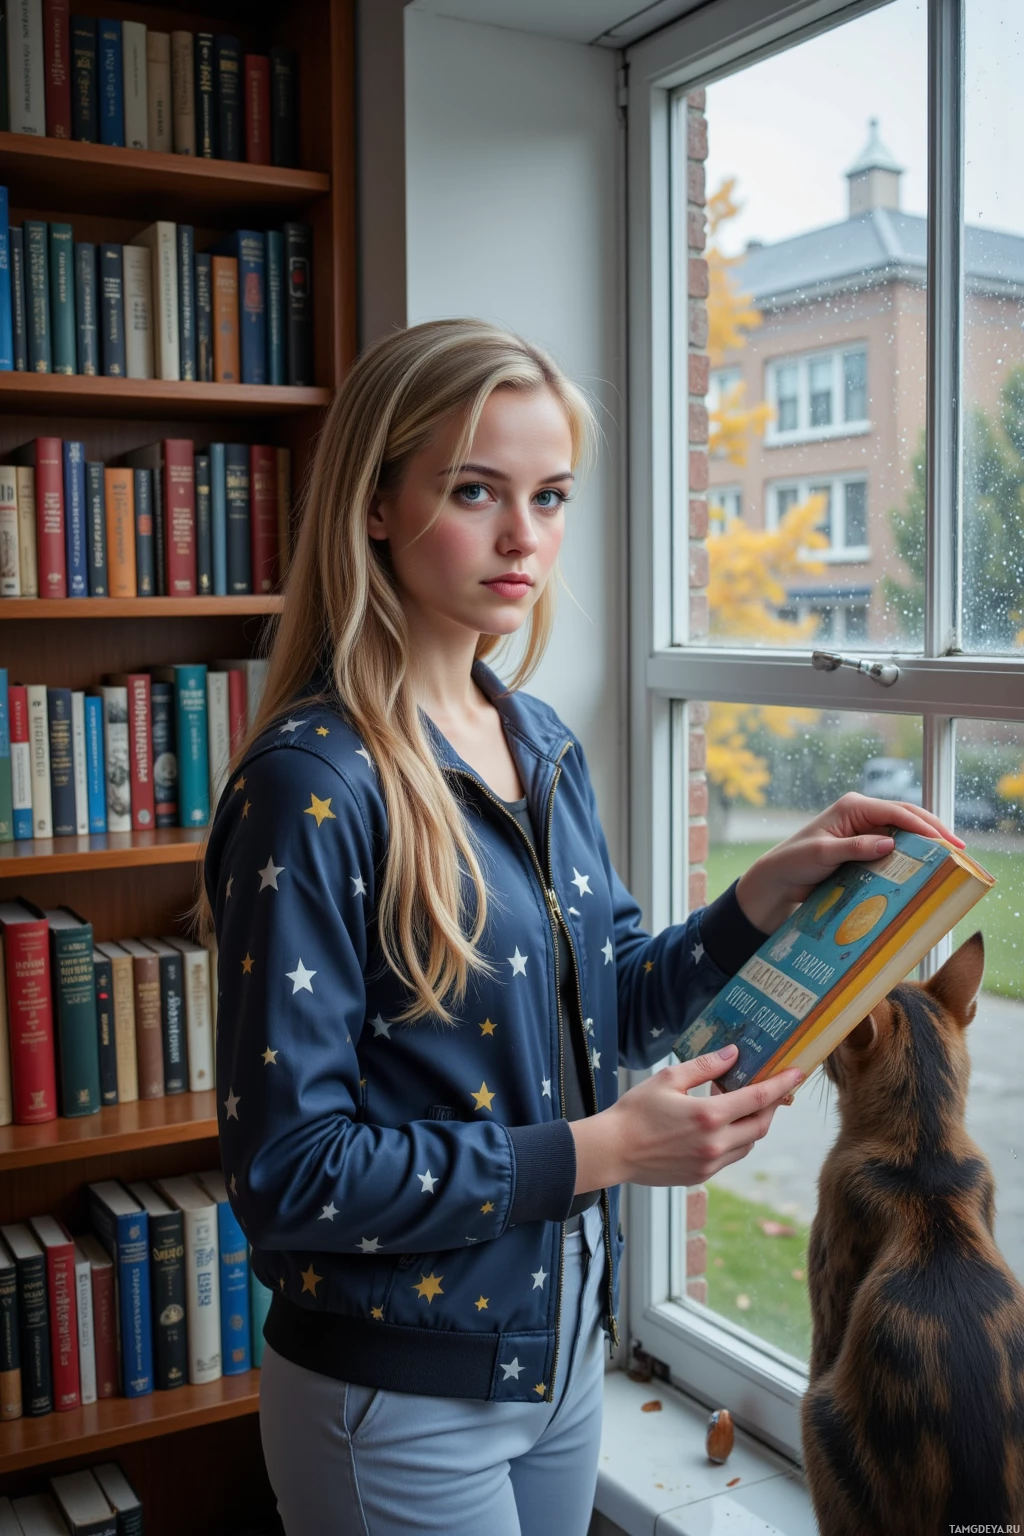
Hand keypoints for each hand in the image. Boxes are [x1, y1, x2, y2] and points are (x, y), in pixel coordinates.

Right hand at [569, 1045, 801, 1191]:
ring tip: (745, 1105)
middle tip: (774, 1089)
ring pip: (749, 1144)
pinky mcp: (701, 1176)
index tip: (798, 1072)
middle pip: (760, 1125)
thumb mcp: (668, 1079)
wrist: (612, 1150)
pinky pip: (731, 1157)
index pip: (758, 1098)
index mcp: (708, 1116)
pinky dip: (736, 1140)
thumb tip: (733, 1054)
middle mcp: (715, 1143)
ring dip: (754, 1124)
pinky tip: (723, 1126)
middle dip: (772, 1106)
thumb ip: (704, 1067)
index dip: (781, 1084)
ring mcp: (709, 1163)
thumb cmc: (635, 1111)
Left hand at [735, 793, 964, 934]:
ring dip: (925, 843)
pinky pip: (894, 849)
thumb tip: (889, 843)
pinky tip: (926, 867)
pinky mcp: (865, 847)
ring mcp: (865, 831)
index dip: (923, 825)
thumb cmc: (795, 860)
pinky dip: (911, 855)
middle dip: (934, 830)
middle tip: (959, 848)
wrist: (779, 879)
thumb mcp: (823, 854)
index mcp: (853, 807)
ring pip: (903, 833)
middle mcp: (862, 815)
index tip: (944, 840)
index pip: (896, 811)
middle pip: (906, 817)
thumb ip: (855, 848)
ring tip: (951, 857)